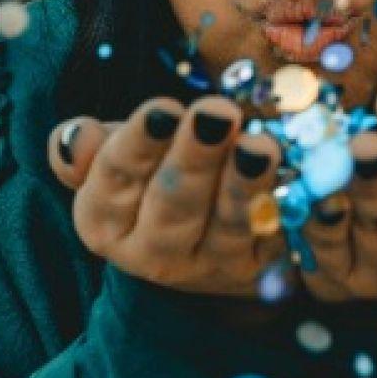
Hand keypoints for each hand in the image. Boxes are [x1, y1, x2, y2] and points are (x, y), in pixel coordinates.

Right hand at [47, 95, 286, 297]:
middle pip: (173, 206)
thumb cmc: (151, 171)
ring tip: (261, 147)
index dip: (138, 146)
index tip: (164, 108)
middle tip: (218, 114)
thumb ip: (89, 147)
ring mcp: (211, 266)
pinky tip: (300, 177)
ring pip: (227, 226)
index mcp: (105, 223)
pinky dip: (290, 209)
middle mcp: (153, 255)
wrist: (203, 232)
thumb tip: (76, 138)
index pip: (114, 182)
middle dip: (195, 159)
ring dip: (245, 185)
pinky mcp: (261, 269)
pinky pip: (278, 237)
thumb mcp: (116, 154)